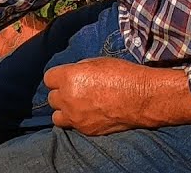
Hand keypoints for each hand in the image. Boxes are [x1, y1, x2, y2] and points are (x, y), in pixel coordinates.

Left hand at [43, 58, 190, 135]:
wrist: (142, 98)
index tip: (66, 77)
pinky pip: (73, 126)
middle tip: (75, 90)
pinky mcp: (86, 130)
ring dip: (65, 110)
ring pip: (57, 116)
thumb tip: (73, 74)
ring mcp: (76, 117)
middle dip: (62, 93)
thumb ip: (80, 69)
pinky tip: (90, 114)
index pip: (48, 78)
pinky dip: (77, 121)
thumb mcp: (99, 62)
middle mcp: (68, 98)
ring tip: (78, 106)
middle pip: (52, 98)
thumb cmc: (124, 75)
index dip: (58, 77)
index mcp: (69, 77)